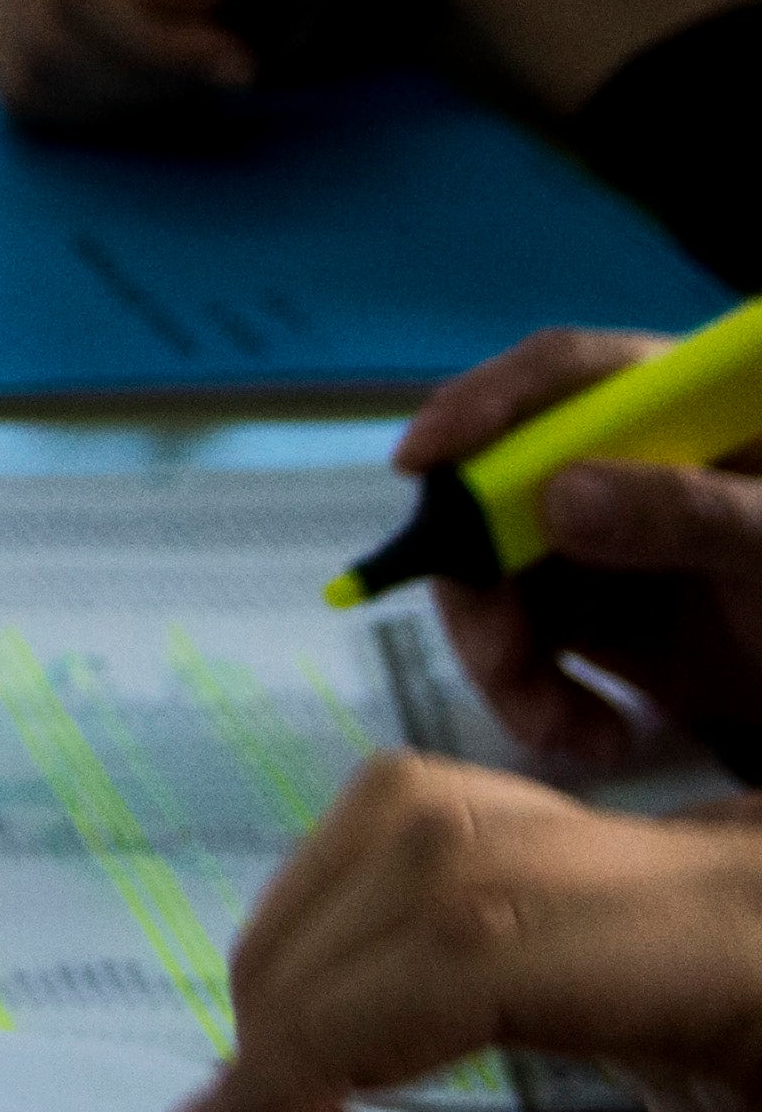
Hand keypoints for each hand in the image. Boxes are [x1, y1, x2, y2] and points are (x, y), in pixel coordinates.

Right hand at [0, 0, 363, 128]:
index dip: (150, 41)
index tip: (236, 65)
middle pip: (50, 33)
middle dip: (148, 76)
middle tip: (231, 71)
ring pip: (34, 73)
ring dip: (131, 97)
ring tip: (198, 70)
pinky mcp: (4, 30)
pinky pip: (30, 97)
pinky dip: (102, 111)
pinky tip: (159, 84)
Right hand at [166, 755, 761, 1111]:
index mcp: (745, 948)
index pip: (476, 939)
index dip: (319, 1033)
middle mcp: (701, 863)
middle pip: (420, 850)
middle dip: (292, 991)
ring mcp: (665, 844)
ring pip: (406, 812)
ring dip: (302, 938)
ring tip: (278, 1066)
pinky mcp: (630, 858)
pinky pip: (432, 819)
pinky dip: (347, 905)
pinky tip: (341, 999)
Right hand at [398, 325, 761, 770]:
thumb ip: (689, 512)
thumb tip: (555, 498)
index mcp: (670, 410)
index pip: (563, 375)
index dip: (484, 405)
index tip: (421, 461)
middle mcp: (611, 462)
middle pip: (495, 484)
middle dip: (478, 576)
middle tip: (499, 656)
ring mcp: (588, 537)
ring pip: (488, 572)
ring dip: (502, 657)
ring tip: (558, 727)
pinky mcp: (578, 609)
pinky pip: (515, 638)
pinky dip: (532, 694)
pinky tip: (591, 736)